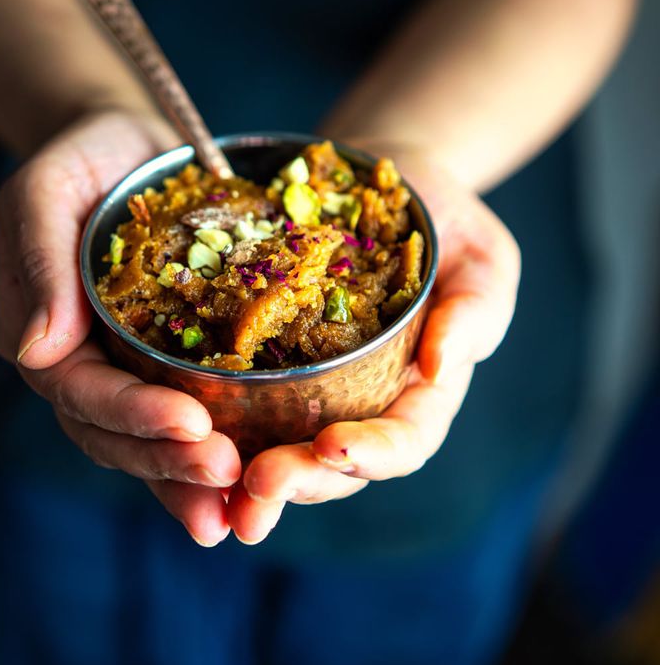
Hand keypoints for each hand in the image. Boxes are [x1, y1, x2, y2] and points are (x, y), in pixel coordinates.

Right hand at [0, 108, 241, 545]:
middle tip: (228, 474)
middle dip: (169, 461)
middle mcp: (79, 365)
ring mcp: (122, 372)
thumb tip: (38, 349)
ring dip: (189, 480)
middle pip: (113, 435)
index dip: (133, 414)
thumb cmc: (81, 160)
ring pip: (147, 444)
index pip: (80, 391)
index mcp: (39, 333)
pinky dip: (212, 455)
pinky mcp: (168, 367)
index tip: (192, 421)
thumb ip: (40, 262)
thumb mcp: (46, 192)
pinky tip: (251, 489)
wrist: (128, 148)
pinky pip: (187, 421)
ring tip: (241, 507)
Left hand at [226, 147, 520, 543]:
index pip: (405, 440)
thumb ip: (475, 311)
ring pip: (284, 447)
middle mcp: (365, 403)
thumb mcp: (482, 257)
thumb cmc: (444, 222)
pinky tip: (182, 438)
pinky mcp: (267, 362)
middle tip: (258, 483)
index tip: (333, 445)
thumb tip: (442, 367)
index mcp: (423, 392)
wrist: (379, 180)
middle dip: (300, 480)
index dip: (372, 453)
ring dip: (251, 473)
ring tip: (218, 481)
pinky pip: (241, 401)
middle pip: (336, 463)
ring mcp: (314, 388)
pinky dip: (215, 428)